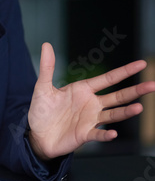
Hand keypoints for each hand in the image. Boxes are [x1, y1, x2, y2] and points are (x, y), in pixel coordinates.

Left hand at [27, 43, 154, 160]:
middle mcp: (92, 104)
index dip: (125, 71)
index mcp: (84, 90)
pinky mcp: (84, 135)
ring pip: (113, 115)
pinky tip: (113, 133)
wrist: (36, 136)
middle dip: (135, 91)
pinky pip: (98, 134)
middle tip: (152, 85)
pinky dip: (105, 135)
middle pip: (118, 96)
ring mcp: (90, 120)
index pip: (109, 79)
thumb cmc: (41, 111)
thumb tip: (46, 45)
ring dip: (126, 112)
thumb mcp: (43, 87)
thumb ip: (47, 67)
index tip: (142, 64)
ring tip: (139, 108)